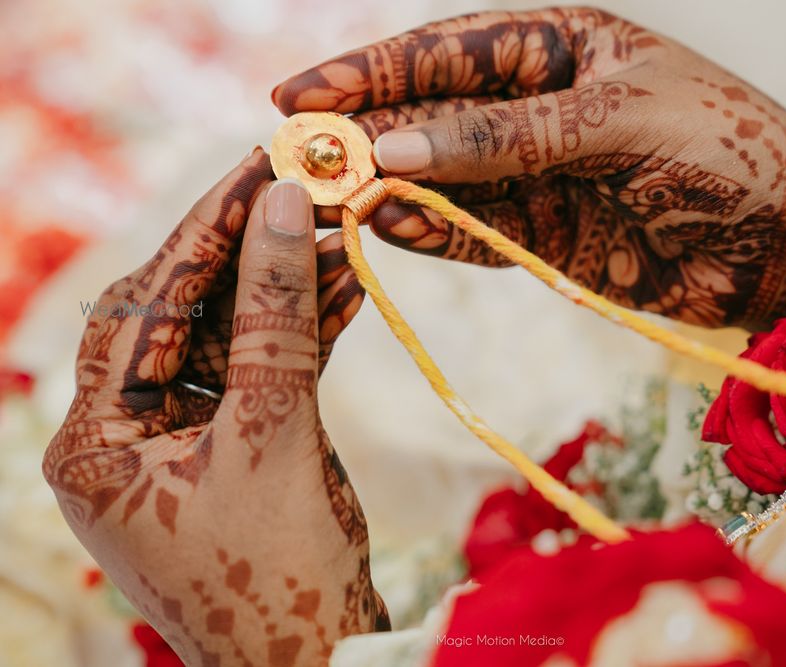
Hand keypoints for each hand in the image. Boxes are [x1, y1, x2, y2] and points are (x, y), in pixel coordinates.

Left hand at [43, 151, 386, 664]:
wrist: (318, 663)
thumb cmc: (279, 575)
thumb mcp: (274, 433)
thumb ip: (275, 318)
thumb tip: (284, 208)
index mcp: (95, 441)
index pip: (141, 306)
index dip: (204, 232)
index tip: (256, 168)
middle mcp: (125, 436)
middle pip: (181, 314)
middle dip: (246, 253)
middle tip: (299, 186)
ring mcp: (180, 443)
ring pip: (229, 337)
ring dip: (286, 288)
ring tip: (340, 229)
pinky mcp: (232, 449)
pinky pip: (261, 373)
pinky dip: (304, 333)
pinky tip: (347, 285)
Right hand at [272, 7, 785, 328]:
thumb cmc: (728, 152)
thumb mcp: (617, 122)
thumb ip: (508, 137)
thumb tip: (401, 147)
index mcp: (562, 47)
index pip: (448, 53)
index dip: (372, 71)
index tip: (302, 92)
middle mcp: (539, 108)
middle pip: (431, 118)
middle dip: (366, 135)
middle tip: (297, 156)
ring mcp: (537, 177)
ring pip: (442, 180)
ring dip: (386, 190)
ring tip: (330, 200)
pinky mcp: (544, 238)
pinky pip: (472, 233)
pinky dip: (429, 234)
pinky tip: (385, 228)